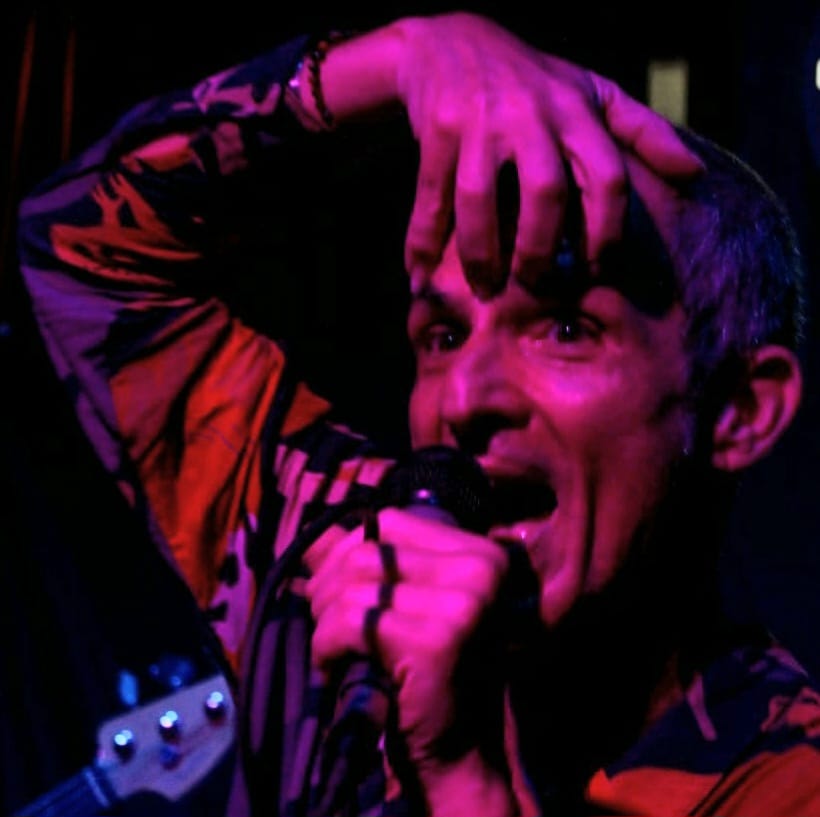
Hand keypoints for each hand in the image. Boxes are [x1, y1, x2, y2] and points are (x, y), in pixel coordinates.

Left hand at [304, 507, 513, 814]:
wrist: (459, 749)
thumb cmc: (430, 670)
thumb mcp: (405, 603)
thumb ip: (365, 564)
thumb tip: (312, 535)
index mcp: (481, 553)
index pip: (390, 522)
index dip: (348, 550)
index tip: (335, 587)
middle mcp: (480, 570)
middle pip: (368, 551)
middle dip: (328, 585)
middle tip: (324, 622)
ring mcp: (463, 603)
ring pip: (354, 584)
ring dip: (325, 618)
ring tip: (331, 646)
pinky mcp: (436, 640)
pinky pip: (351, 621)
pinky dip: (326, 644)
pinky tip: (332, 665)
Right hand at [390, 12, 702, 294]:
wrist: (449, 43)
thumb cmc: (532, 82)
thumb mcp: (591, 95)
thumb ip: (642, 132)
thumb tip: (696, 173)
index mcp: (576, 111)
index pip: (606, 178)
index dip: (606, 233)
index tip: (594, 270)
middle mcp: (532, 113)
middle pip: (545, 193)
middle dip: (541, 251)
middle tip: (534, 285)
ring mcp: (480, 120)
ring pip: (481, 199)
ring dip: (480, 253)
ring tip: (484, 288)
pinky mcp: (437, 129)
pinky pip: (431, 196)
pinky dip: (422, 237)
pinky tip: (417, 271)